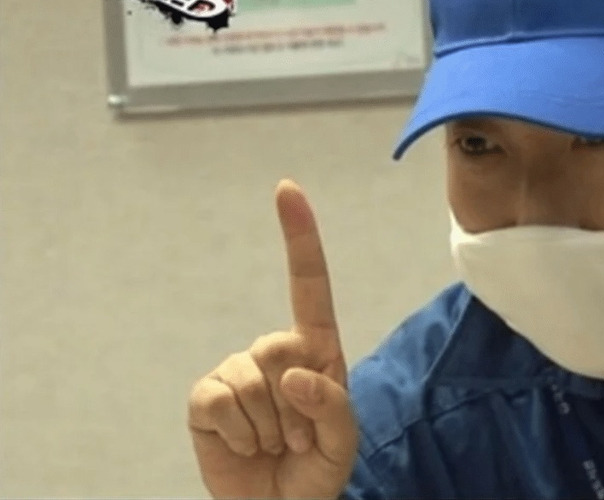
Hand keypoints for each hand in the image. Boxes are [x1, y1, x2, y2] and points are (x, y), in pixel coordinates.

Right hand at [188, 180, 357, 498]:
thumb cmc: (318, 468)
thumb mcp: (343, 440)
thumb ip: (331, 404)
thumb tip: (293, 372)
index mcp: (317, 350)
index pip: (308, 285)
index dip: (299, 237)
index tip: (287, 189)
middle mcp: (275, 353)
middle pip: (279, 346)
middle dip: (295, 404)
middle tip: (298, 438)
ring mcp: (236, 372)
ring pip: (250, 379)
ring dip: (268, 426)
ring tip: (273, 445)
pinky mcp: (206, 399)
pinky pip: (217, 402)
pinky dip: (235, 432)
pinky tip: (244, 444)